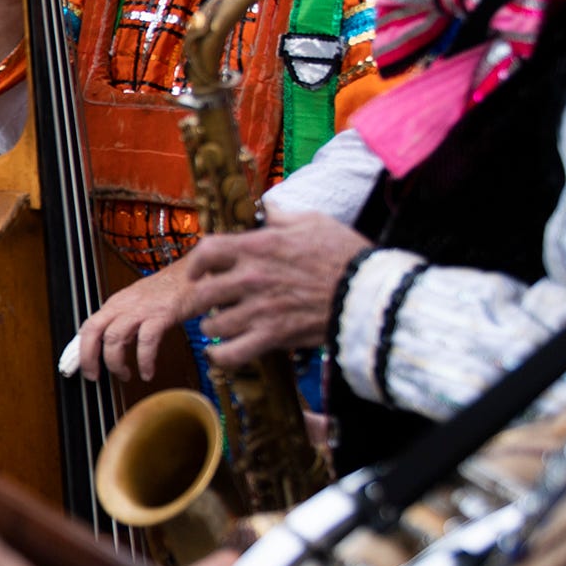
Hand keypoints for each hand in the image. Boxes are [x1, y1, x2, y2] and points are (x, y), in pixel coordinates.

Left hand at [74, 266, 192, 382]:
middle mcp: (124, 304)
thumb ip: (126, 322)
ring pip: (114, 337)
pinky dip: (144, 360)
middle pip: (93, 330)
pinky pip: (146, 341)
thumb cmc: (172, 289)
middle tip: (94, 376)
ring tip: (124, 376)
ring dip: (115, 362)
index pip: (88, 326)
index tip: (81, 367)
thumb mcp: (140, 303)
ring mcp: (142, 309)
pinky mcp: (162, 314)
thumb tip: (113, 346)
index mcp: (117, 303)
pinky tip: (147, 372)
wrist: (197, 272)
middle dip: (88, 357)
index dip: (80, 349)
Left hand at [179, 214, 369, 369]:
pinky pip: (231, 353)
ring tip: (221, 326)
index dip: (196, 263)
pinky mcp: (273, 336)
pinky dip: (222, 356)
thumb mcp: (314, 221)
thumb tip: (267, 209)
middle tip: (206, 305)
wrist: (369, 291)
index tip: (196, 273)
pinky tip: (223, 351)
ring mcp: (260, 308)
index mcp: (259, 246)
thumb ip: (282, 217)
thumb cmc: (344, 254)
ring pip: (214, 324)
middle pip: (202, 292)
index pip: (207, 251)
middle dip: (200, 300)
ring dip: (213, 327)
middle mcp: (253, 277)